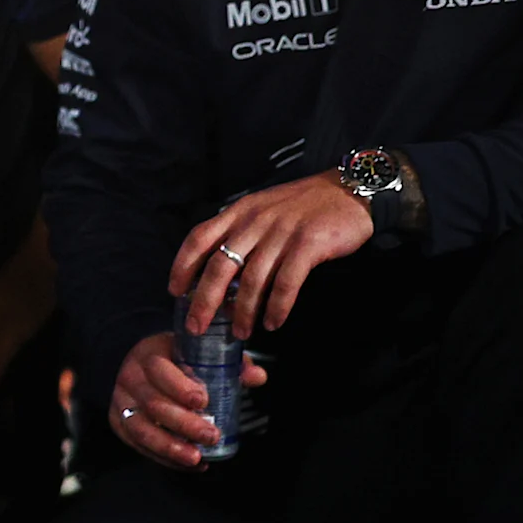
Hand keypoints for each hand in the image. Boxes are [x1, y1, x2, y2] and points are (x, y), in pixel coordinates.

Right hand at [108, 329, 267, 468]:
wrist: (136, 367)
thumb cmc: (173, 361)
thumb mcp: (196, 354)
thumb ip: (229, 364)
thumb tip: (256, 377)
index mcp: (149, 356)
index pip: (160, 371)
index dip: (180, 388)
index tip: (203, 401)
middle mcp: (130, 380)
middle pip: (154, 405)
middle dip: (184, 424)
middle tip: (211, 435)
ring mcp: (122, 403)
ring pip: (142, 429)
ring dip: (170, 447)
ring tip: (196, 457)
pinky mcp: (119, 423)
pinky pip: (139, 445)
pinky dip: (165, 458)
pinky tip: (190, 464)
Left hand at [169, 170, 375, 336]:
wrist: (347, 190)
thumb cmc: (302, 206)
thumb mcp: (260, 210)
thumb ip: (239, 234)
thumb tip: (220, 276)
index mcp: (238, 213)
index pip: (198, 239)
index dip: (182, 267)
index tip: (174, 292)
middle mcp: (254, 222)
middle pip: (219, 266)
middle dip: (205, 301)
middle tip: (197, 326)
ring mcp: (281, 233)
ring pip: (252, 280)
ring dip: (244, 311)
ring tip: (241, 332)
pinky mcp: (308, 245)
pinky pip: (286, 283)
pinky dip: (277, 306)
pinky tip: (273, 323)